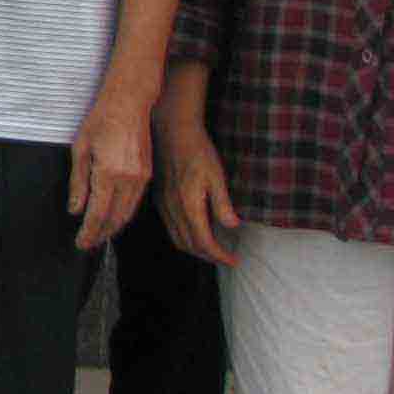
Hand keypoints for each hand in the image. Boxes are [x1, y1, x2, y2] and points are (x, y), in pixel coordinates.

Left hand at [68, 80, 154, 251]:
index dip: (88, 232)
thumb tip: (76, 210)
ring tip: (98, 236)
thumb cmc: (101, 120)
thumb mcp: (80, 149)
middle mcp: (128, 180)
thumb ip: (78, 182)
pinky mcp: (147, 175)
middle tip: (87, 244)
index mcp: (108, 173)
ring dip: (112, 228)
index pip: (97, 214)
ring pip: (127, 214)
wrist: (129, 103)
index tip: (80, 244)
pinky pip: (134, 202)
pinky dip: (123, 215)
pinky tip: (113, 218)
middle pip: (114, 219)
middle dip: (100, 235)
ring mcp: (141, 178)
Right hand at [156, 117, 241, 267]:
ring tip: (212, 249)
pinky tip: (195, 231)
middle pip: (189, 245)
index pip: (204, 242)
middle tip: (225, 258)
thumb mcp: (216, 176)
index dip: (219, 256)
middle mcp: (173, 210)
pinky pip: (170, 228)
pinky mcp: (159, 199)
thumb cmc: (197, 151)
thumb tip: (233, 226)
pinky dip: (184, 238)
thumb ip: (222, 203)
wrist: (172, 132)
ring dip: (195, 249)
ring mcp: (163, 205)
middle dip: (208, 256)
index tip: (233, 260)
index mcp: (189, 206)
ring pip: (177, 239)